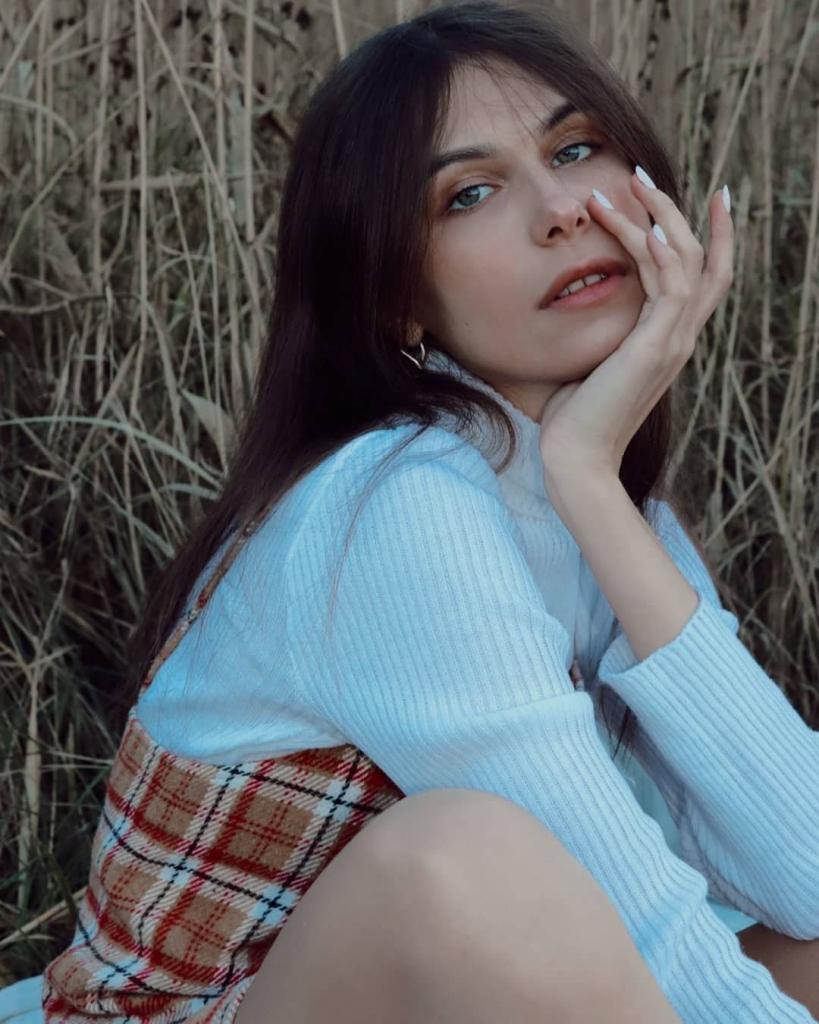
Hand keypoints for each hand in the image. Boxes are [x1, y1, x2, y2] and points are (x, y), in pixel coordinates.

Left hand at [538, 171, 733, 479]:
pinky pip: (670, 286)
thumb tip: (575, 299)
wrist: (576, 457)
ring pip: (686, 260)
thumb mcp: (590, 361)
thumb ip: (599, 330)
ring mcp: (672, 341)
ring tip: (627, 180)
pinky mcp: (654, 347)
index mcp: (668, 340)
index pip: (704, 277)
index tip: (708, 194)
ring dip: (659, 215)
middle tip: (641, 171)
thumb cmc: (573, 417)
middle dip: (676, 208)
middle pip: (703, 257)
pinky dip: (660, 252)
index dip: (712, 234)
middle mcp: (679, 337)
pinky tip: (642, 224)